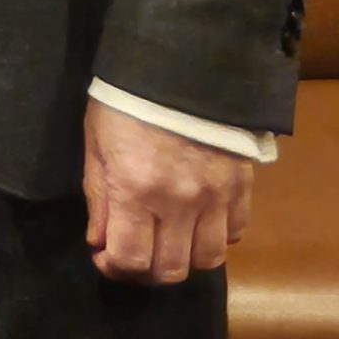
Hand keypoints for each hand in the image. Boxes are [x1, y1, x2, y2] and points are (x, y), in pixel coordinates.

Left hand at [83, 98, 253, 284]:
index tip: (105, 258)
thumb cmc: (124, 103)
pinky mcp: (241, 187)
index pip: (131, 259)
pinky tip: (197, 222)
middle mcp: (179, 202)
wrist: (177, 67)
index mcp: (135, 190)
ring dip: (184, 259)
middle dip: (147, 271)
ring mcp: (215, 197)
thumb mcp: (96, 146)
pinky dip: (215, 237)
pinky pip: (234, 233)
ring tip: (167, 241)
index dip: (115, 269)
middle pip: (172, 270)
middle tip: (135, 254)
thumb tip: (99, 243)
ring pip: (208, 259)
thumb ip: (99, 198)